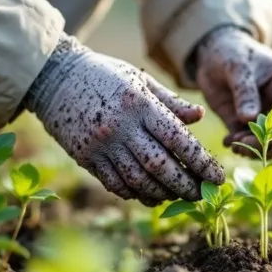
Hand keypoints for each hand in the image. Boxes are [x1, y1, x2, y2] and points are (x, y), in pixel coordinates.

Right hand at [25, 34, 224, 205]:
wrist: (54, 77)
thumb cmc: (105, 75)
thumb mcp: (140, 80)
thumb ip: (171, 102)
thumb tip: (199, 117)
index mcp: (141, 105)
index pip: (178, 140)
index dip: (201, 162)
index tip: (217, 177)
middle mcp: (122, 127)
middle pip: (160, 166)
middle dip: (185, 185)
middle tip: (202, 195)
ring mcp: (102, 145)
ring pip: (139, 180)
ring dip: (162, 193)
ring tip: (178, 196)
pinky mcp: (86, 158)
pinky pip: (115, 184)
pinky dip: (135, 194)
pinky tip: (150, 195)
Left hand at [195, 27, 271, 158]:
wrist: (210, 54)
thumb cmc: (230, 52)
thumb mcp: (236, 66)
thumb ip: (244, 91)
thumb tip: (249, 118)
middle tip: (249, 149)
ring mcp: (266, 115)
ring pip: (271, 141)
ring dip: (255, 149)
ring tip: (235, 143)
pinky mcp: (248, 125)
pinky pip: (251, 142)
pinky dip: (241, 146)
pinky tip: (228, 141)